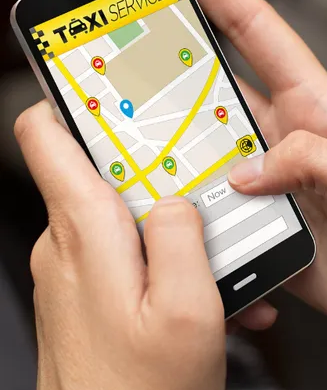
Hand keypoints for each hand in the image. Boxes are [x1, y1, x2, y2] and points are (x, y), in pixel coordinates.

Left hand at [15, 102, 274, 389]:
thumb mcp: (187, 310)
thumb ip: (182, 236)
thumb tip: (177, 198)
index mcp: (84, 232)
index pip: (48, 134)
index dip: (72, 97)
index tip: (106, 79)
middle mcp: (69, 242)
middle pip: (102, 168)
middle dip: (155, 167)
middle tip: (198, 175)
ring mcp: (77, 266)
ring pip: (123, 212)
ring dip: (172, 222)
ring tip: (215, 249)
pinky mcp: (89, 287)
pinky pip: (128, 250)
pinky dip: (166, 256)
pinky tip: (204, 286)